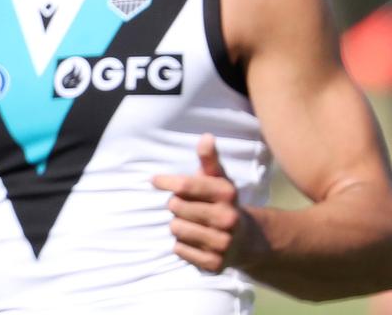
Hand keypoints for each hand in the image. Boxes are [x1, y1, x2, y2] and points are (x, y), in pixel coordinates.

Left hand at [152, 133, 248, 272]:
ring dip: (178, 225)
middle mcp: (228, 219)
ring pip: (175, 228)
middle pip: (175, 206)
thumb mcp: (218, 179)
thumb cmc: (223, 202)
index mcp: (227, 194)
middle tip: (189, 208)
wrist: (247, 240)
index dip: (166, 181)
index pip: (186, 185)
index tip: (155, 180)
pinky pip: (179, 249)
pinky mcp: (214, 264)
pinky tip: (196, 241)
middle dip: (177, 205)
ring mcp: (222, 243)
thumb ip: (209, 159)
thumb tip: (206, 137)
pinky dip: (182, 245)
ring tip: (193, 224)